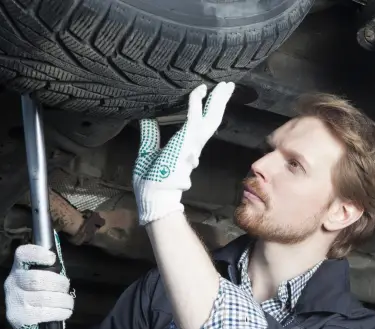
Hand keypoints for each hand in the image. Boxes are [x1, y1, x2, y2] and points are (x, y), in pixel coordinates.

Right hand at [4, 240, 73, 328]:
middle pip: (37, 278)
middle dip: (59, 283)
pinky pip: (45, 313)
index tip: (52, 258)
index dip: (37, 254)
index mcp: (19, 269)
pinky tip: (65, 312)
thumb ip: (49, 271)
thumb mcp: (41, 280)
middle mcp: (12, 283)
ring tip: (68, 302)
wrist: (30, 325)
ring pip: (44, 297)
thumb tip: (60, 266)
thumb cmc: (39, 296)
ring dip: (63, 300)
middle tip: (66, 288)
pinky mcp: (18, 318)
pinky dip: (61, 312)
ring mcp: (14, 301)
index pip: (22, 254)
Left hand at [133, 82, 234, 224]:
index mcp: (187, 148)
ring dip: (218, 99)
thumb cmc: (150, 181)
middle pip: (212, 119)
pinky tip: (200, 89)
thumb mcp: (148, 152)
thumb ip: (151, 135)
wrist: (154, 196)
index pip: (200, 125)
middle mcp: (194, 145)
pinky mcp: (187, 141)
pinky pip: (195, 117)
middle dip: (220, 102)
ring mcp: (193, 143)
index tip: (205, 95)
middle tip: (227, 86)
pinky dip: (197, 102)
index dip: (205, 109)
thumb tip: (147, 119)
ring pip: (211, 117)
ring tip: (226, 85)